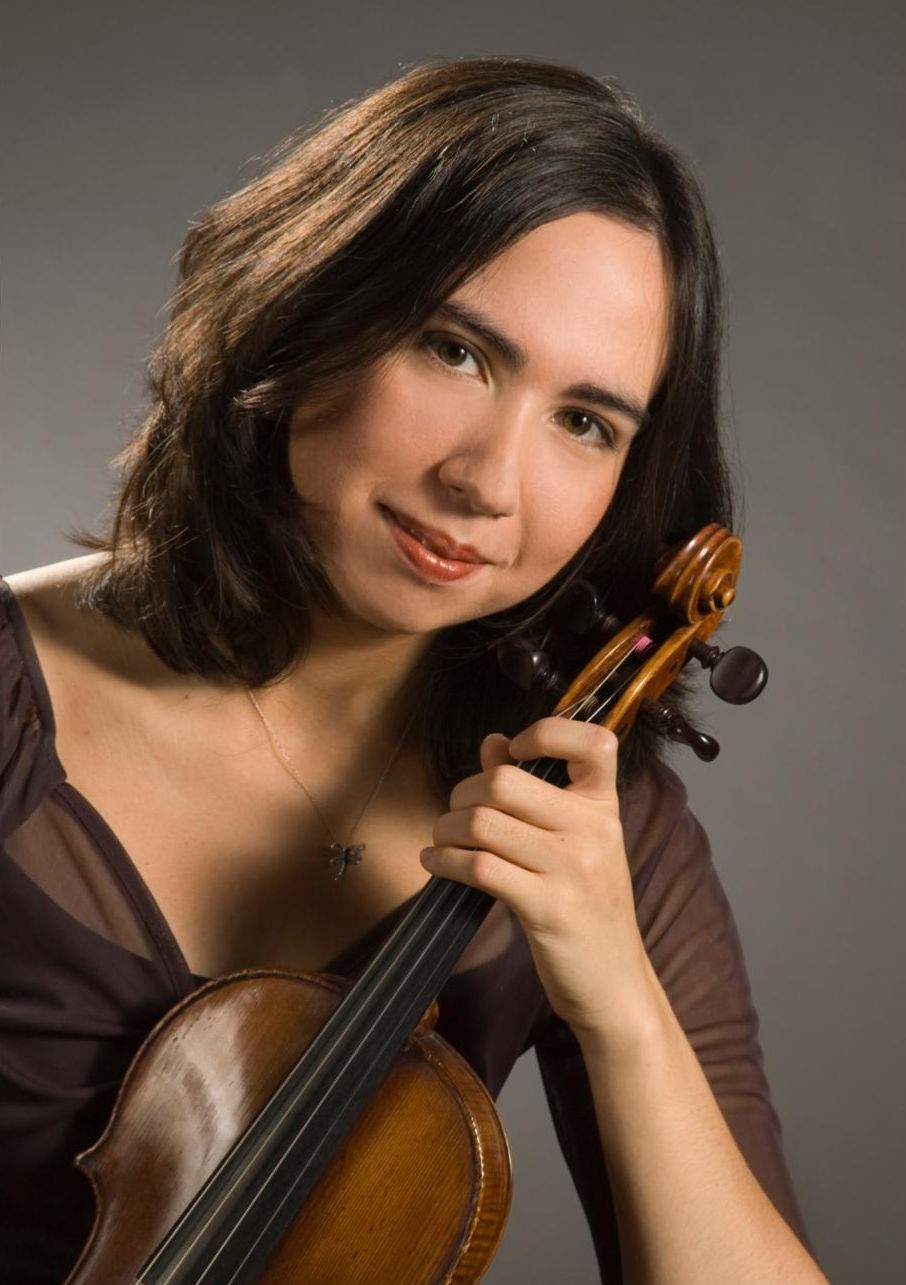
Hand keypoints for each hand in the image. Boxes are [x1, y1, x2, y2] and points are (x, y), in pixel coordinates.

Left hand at [420, 717, 658, 1040]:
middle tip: (454, 813)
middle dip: (462, 793)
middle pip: (505, 782)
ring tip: (442, 841)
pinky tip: (436, 864)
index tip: (513, 752)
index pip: (594, 741)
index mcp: (605, 805)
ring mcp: (572, 869)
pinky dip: (444, 862)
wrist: (613, 981)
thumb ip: (536, 788)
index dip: (546, 732)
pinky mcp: (546, 908)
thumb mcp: (576, 841)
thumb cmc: (587, 904)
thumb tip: (493, 742)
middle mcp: (593, 830)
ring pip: (482, 823)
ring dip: (446, 830)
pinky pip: (477, 868)